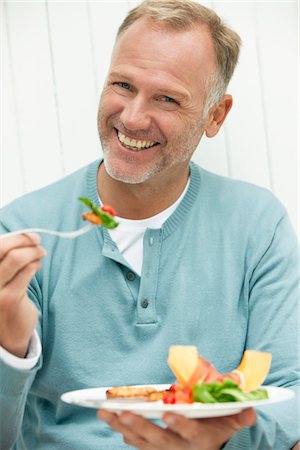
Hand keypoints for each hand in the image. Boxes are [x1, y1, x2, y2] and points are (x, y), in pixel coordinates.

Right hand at [0, 233, 45, 356]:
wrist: (6, 335)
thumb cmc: (2, 299)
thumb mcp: (0, 279)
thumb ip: (4, 260)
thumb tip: (22, 237)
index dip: (14, 237)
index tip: (28, 235)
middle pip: (2, 248)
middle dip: (23, 240)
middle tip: (37, 241)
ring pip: (16, 258)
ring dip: (33, 252)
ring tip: (41, 253)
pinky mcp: (9, 300)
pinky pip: (26, 273)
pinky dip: (35, 265)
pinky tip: (37, 266)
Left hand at [98, 408, 255, 449]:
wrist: (208, 448)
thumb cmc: (216, 427)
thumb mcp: (230, 422)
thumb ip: (238, 416)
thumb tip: (249, 409)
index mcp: (199, 438)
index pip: (189, 433)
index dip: (178, 424)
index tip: (167, 414)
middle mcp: (179, 448)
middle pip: (158, 440)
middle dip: (141, 426)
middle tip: (124, 413)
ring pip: (141, 442)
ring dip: (123, 427)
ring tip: (106, 413)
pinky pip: (135, 443)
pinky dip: (122, 431)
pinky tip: (109, 419)